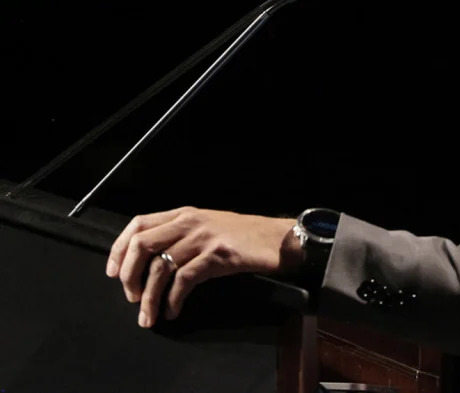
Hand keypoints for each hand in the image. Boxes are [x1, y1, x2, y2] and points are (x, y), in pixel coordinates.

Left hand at [105, 206, 302, 327]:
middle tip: (132, 297)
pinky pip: (183, 280)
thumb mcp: (206, 229)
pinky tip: (173, 311)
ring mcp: (203, 236)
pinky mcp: (216, 254)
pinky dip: (173, 300)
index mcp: (183, 213)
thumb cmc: (241, 237)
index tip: (112, 272)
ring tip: (149, 316)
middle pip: (142, 244)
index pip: (139, 223)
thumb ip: (179, 237)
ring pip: (160, 267)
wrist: (275, 239)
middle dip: (129, 275)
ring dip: (149, 298)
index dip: (119, 248)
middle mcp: (189, 221)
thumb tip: (149, 263)